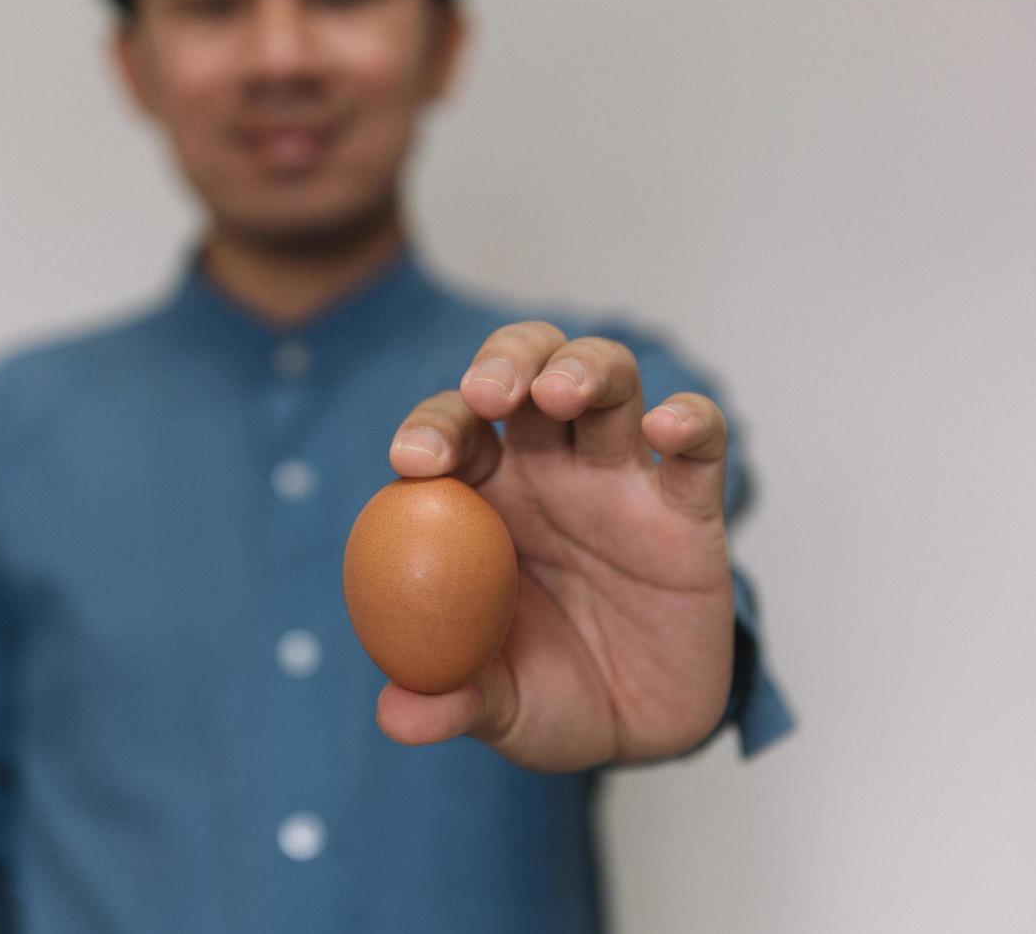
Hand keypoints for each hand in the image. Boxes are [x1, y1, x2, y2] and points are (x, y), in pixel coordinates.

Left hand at [378, 322, 734, 771]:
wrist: (644, 732)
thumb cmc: (551, 695)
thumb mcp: (497, 707)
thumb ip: (449, 702)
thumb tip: (394, 716)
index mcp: (483, 497)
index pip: (451, 433)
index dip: (431, 429)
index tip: (414, 460)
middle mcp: (549, 468)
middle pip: (525, 371)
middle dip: (505, 362)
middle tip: (488, 395)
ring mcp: (621, 478)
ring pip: (608, 380)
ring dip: (583, 367)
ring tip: (560, 392)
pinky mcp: (689, 507)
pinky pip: (700, 444)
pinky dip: (689, 421)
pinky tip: (665, 428)